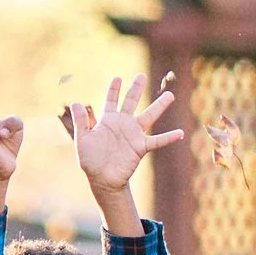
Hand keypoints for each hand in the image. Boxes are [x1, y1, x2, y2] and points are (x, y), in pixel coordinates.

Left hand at [69, 73, 182, 196]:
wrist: (102, 179)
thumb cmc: (91, 160)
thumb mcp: (83, 139)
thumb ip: (81, 121)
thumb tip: (75, 102)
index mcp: (108, 120)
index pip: (111, 100)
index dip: (114, 89)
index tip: (117, 77)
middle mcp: (123, 124)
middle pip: (131, 102)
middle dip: (136, 88)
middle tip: (141, 76)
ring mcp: (133, 134)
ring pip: (149, 116)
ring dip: (159, 106)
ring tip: (170, 95)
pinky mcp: (141, 147)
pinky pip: (157, 141)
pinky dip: (168, 137)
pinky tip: (180, 133)